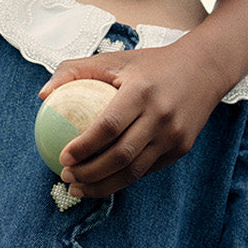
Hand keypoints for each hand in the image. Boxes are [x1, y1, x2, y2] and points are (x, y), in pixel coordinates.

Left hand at [39, 44, 221, 196]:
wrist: (204, 69)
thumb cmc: (149, 64)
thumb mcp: (113, 58)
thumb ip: (74, 70)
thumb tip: (43, 95)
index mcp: (141, 91)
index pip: (108, 126)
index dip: (84, 146)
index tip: (62, 157)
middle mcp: (161, 116)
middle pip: (120, 156)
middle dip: (89, 174)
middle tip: (66, 176)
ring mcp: (174, 136)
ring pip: (134, 171)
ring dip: (103, 186)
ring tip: (78, 188)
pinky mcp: (182, 148)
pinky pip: (146, 170)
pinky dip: (122, 179)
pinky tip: (102, 181)